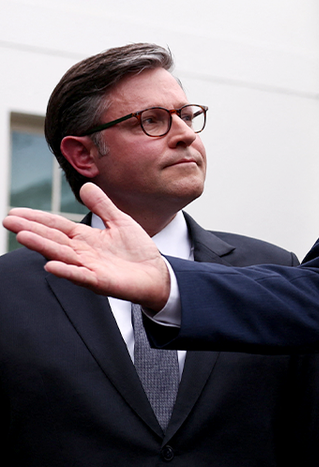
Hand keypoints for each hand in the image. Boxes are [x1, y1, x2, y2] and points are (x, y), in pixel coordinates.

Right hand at [3, 182, 170, 311]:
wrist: (156, 274)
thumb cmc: (137, 251)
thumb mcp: (119, 221)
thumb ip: (103, 206)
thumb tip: (87, 185)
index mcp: (85, 238)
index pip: (57, 225)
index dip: (37, 218)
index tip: (15, 212)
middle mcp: (82, 252)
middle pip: (53, 239)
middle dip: (31, 230)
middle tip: (8, 221)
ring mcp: (89, 267)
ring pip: (61, 255)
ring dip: (42, 246)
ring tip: (22, 236)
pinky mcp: (100, 281)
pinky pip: (80, 276)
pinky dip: (67, 271)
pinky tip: (51, 266)